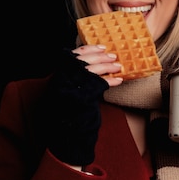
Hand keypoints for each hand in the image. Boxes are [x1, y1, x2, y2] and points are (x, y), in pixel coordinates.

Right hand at [48, 46, 121, 166]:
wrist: (67, 132)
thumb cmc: (71, 112)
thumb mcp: (70, 91)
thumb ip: (78, 78)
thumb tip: (96, 63)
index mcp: (60, 76)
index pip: (73, 56)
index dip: (88, 49)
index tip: (101, 46)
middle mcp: (63, 80)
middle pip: (84, 60)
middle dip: (101, 56)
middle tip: (113, 56)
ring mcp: (70, 88)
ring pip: (92, 70)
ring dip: (107, 67)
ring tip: (118, 67)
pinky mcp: (81, 98)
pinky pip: (98, 85)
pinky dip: (109, 81)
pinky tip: (118, 80)